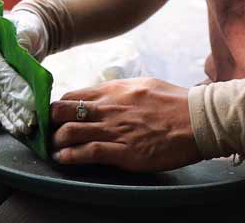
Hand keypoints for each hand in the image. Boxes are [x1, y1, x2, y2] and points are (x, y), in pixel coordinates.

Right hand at [0, 9, 47, 136]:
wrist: (25, 33)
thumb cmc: (27, 27)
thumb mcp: (28, 28)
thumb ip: (24, 39)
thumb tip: (22, 55)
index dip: (14, 86)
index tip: (30, 101)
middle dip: (15, 106)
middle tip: (31, 121)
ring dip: (12, 116)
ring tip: (26, 129)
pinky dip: (8, 118)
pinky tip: (17, 130)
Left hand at [51, 78, 200, 171]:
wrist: (198, 120)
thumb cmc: (175, 102)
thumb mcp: (143, 85)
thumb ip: (120, 91)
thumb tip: (103, 95)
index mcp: (114, 90)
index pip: (72, 96)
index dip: (56, 107)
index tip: (51, 117)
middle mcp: (110, 108)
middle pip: (63, 111)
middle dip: (49, 122)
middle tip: (46, 133)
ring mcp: (116, 130)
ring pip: (71, 132)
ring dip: (56, 142)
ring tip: (53, 149)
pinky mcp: (125, 152)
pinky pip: (89, 153)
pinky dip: (71, 156)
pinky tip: (63, 159)